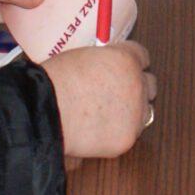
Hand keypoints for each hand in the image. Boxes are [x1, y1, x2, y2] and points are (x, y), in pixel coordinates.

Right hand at [42, 40, 155, 162]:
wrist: (45, 111)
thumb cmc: (53, 81)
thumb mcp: (81, 57)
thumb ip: (101, 63)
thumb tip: (103, 69)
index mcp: (126, 59)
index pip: (142, 56)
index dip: (132, 63)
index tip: (125, 69)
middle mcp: (137, 83)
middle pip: (150, 84)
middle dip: (137, 87)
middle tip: (118, 94)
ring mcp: (135, 113)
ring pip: (145, 112)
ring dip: (132, 112)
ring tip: (107, 116)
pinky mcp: (127, 138)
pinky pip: (129, 134)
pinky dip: (117, 133)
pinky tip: (98, 132)